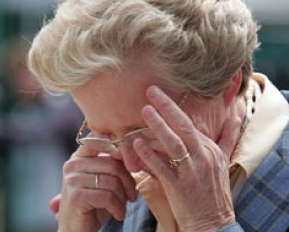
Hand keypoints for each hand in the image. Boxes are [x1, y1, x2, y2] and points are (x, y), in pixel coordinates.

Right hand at [57, 145, 136, 231]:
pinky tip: (119, 214)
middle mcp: (73, 164)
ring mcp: (72, 179)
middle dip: (128, 181)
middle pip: (112, 164)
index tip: (132, 160)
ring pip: (111, 182)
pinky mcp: (76, 196)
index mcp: (79, 157)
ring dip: (123, 198)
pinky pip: (107, 197)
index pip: (98, 139)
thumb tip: (134, 151)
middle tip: (133, 195)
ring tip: (124, 206)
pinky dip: (118, 208)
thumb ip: (113, 164)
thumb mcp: (105, 180)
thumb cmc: (95, 203)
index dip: (118, 146)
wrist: (77, 230)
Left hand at [133, 86, 240, 230]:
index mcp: (210, 149)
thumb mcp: (223, 160)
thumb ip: (227, 136)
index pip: (190, 123)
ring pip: (174, 144)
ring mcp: (192, 172)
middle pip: (184, 127)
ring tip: (144, 111)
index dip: (173, 108)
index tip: (159, 95)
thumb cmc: (213, 189)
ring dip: (158, 126)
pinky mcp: (179, 187)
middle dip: (167, 107)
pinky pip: (163, 167)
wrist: (213, 222)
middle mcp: (203, 157)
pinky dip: (150, 155)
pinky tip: (137, 144)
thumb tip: (237, 115)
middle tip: (151, 91)